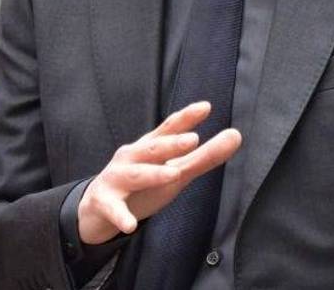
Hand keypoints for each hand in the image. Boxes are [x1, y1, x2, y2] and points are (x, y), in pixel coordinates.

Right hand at [77, 101, 241, 244]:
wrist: (96, 207)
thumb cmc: (141, 184)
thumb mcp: (174, 170)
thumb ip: (204, 155)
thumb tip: (236, 135)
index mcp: (150, 147)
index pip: (169, 129)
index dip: (186, 118)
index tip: (206, 107)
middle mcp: (132, 157)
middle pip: (153, 148)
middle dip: (172, 144)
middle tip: (194, 140)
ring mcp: (116, 178)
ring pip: (136, 175)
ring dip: (153, 174)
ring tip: (173, 175)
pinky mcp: (104, 202)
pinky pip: (113, 209)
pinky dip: (121, 216)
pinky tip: (131, 225)